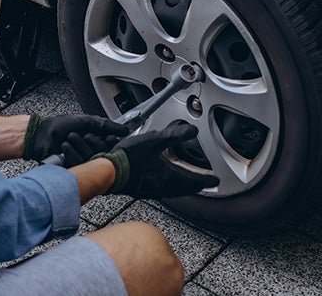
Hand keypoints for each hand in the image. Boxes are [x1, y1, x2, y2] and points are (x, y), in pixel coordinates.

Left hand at [23, 114, 128, 166]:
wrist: (42, 134)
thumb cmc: (61, 125)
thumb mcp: (88, 121)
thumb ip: (107, 125)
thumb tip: (125, 130)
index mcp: (95, 141)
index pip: (111, 148)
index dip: (111, 144)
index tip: (110, 139)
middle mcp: (90, 152)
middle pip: (103, 155)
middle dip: (94, 143)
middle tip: (85, 136)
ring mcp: (82, 162)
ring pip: (91, 161)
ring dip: (80, 147)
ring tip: (70, 137)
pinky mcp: (72, 170)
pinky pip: (79, 167)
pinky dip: (72, 155)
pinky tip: (65, 146)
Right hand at [100, 123, 219, 198]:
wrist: (107, 171)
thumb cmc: (128, 157)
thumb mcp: (154, 140)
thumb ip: (174, 135)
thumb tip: (192, 131)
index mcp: (169, 176)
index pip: (194, 180)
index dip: (206, 179)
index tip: (214, 180)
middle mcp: (163, 186)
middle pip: (185, 189)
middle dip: (196, 185)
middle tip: (204, 183)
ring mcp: (152, 190)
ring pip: (174, 191)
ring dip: (183, 187)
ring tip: (187, 183)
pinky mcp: (142, 189)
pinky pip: (163, 190)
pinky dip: (170, 186)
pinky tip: (164, 182)